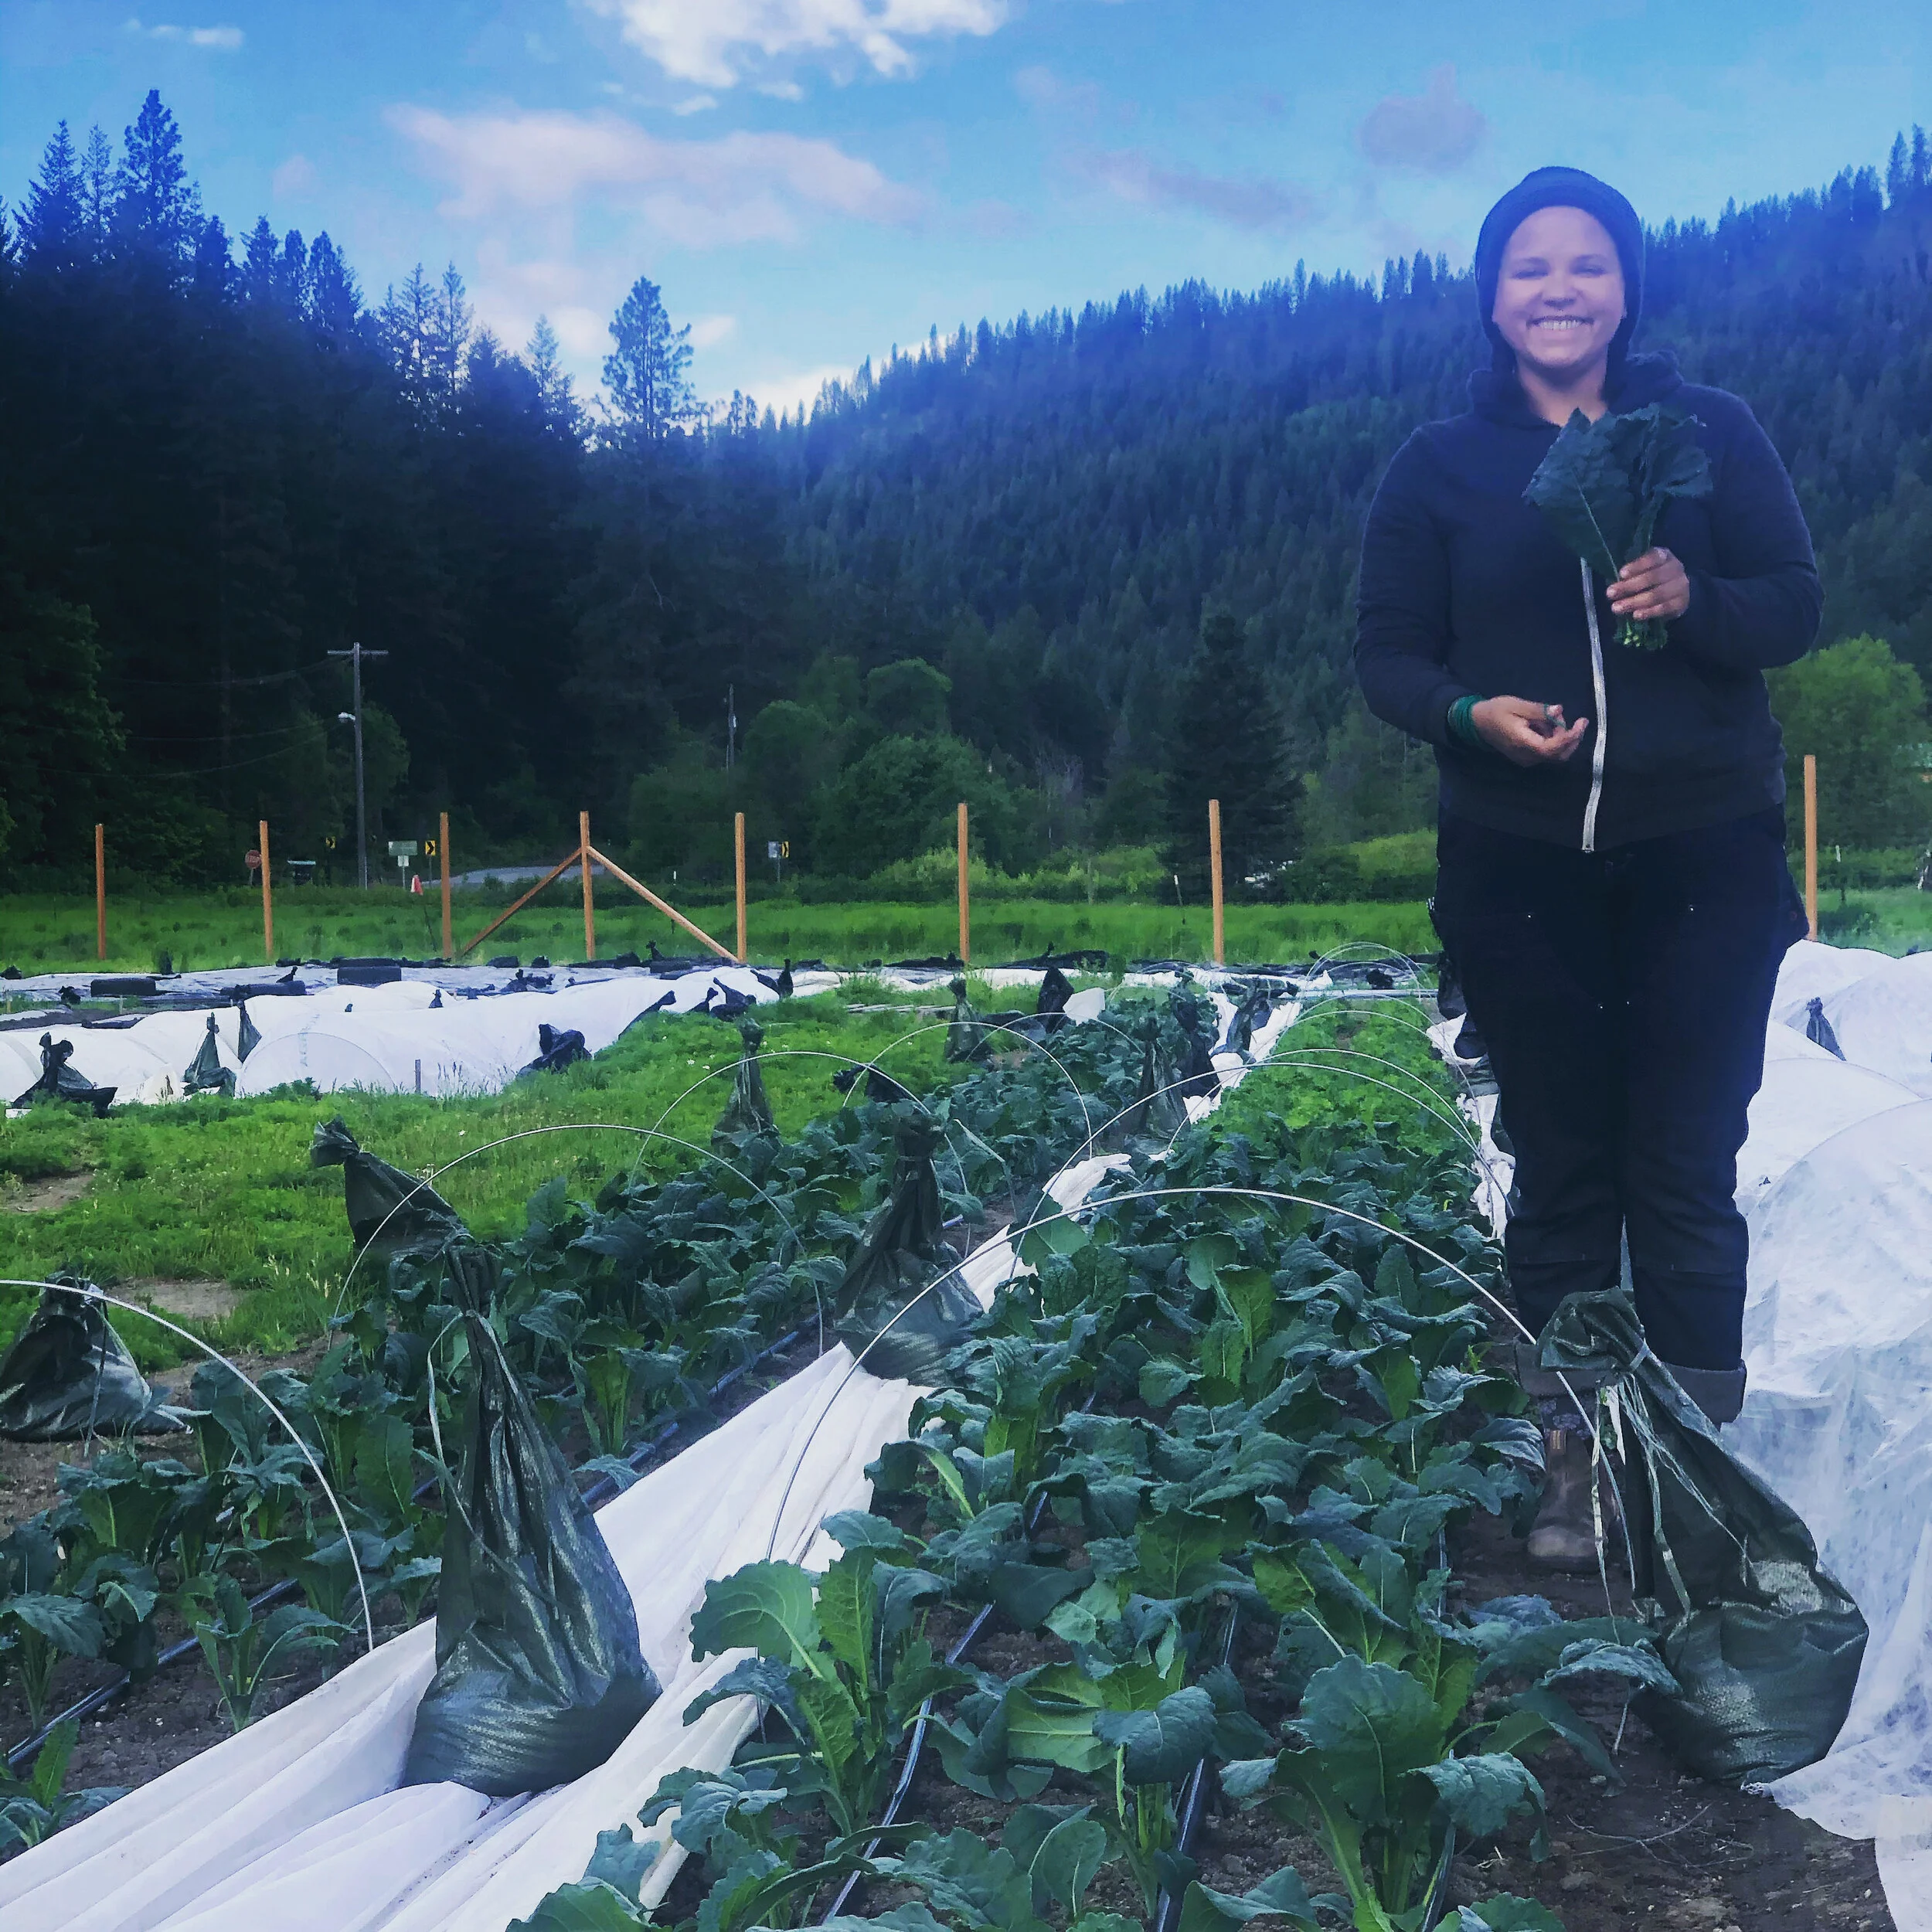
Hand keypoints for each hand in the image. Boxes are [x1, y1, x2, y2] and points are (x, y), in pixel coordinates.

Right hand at [1471, 697, 1588, 766]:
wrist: (1478, 723)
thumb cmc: (1496, 711)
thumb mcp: (1517, 705)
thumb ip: (1539, 710)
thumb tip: (1559, 710)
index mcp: (1523, 743)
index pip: (1553, 748)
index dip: (1571, 737)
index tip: (1581, 722)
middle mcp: (1527, 756)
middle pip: (1559, 755)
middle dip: (1571, 737)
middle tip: (1568, 718)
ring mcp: (1527, 759)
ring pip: (1555, 755)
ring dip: (1561, 737)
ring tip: (1552, 717)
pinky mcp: (1527, 757)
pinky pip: (1547, 752)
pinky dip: (1554, 740)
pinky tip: (1547, 725)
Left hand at [1608, 546, 1689, 622]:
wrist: (1675, 593)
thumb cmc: (1651, 578)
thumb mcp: (1642, 569)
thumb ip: (1631, 572)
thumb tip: (1614, 580)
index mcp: (1664, 555)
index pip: (1653, 557)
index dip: (1637, 565)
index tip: (1621, 574)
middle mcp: (1675, 568)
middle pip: (1653, 577)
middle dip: (1629, 586)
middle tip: (1610, 593)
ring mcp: (1681, 586)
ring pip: (1657, 594)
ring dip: (1635, 602)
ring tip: (1616, 608)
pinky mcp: (1682, 603)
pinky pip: (1665, 608)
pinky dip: (1649, 612)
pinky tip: (1636, 615)